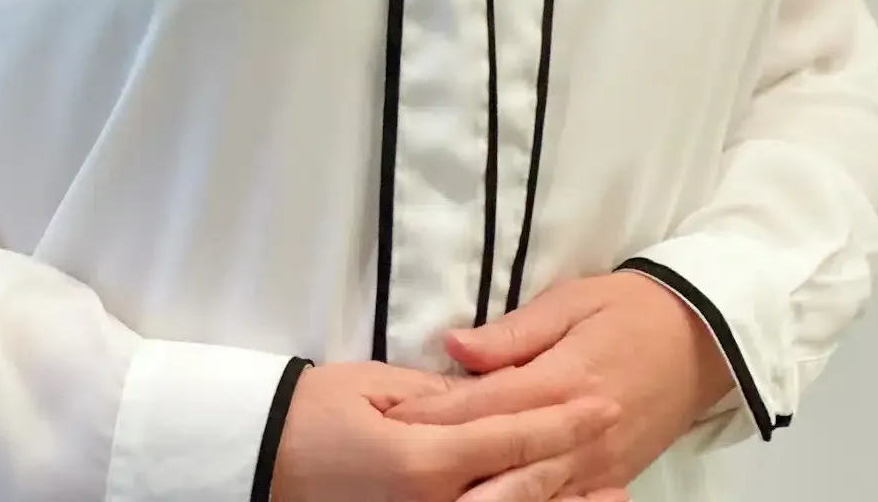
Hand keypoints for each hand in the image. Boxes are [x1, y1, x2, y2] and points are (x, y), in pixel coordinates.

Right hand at [270, 359, 621, 501]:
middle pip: (521, 486)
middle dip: (573, 463)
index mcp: (422, 461)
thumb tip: (489, 389)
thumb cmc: (313, 412)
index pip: (510, 436)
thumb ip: (440, 395)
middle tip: (617, 441)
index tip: (602, 400)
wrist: (260, 461)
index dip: (561, 419)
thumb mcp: (376, 386)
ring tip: (610, 494)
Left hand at [387, 273, 732, 494]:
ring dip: (482, 500)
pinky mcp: (609, 479)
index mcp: (563, 378)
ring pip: (529, 498)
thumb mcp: (572, 300)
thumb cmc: (632, 308)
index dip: (435, 415)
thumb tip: (452, 345)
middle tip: (400, 473)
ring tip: (436, 498)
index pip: (484, 405)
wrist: (704, 338)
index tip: (391, 419)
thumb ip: (512, 332)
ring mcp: (595, 464)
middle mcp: (577, 430)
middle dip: (448, 470)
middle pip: (500, 463)